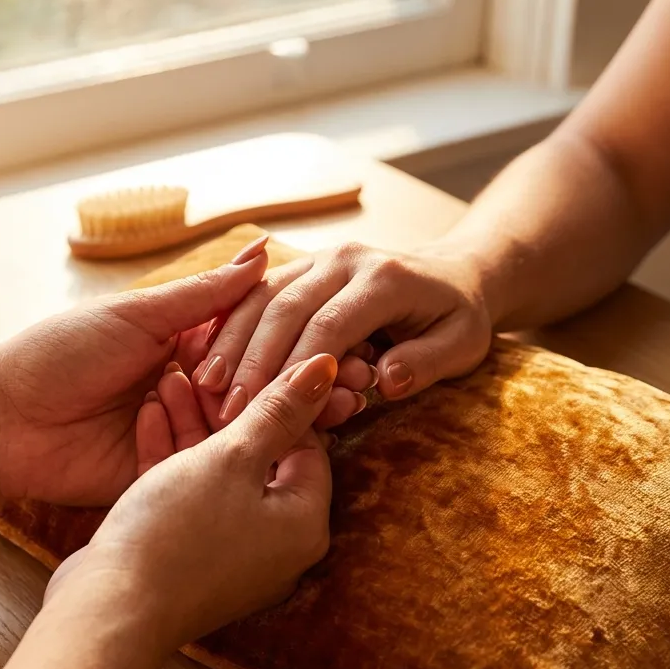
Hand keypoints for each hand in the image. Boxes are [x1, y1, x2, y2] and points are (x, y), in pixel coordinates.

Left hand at [0, 236, 269, 505]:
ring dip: (209, 408)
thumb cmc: (62, 353)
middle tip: (224, 373)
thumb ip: (205, 292)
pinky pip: (198, 464)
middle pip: (247, 386)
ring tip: (172, 393)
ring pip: (231, 428)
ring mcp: (179, 432)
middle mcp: (191, 387)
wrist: (6, 418)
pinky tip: (149, 420)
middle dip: (246, 380)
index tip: (274, 331)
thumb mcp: (138, 315)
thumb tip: (265, 250)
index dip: (263, 336)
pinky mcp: (164, 473)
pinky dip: (182, 441)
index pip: (247, 337)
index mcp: (186, 342)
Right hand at [45, 353, 337, 646]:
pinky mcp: (189, 559)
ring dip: (194, 426)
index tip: (245, 364)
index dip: (277, 399)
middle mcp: (277, 546)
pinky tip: (149, 413)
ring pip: (219, 475)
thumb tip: (328, 366)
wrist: (109, 611)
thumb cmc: (179, 533)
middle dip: (227, 409)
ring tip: (170, 378)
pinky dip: (172, 460)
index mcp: (304, 524)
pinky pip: (189, 499)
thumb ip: (279, 410)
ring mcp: (231, 556)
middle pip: (262, 458)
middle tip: (204, 368)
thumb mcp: (233, 458)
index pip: (309, 444)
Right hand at [196, 242, 492, 425]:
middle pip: (285, 307)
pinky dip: (230, 325)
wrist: (453, 274)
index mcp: (384, 278)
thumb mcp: (462, 344)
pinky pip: (258, 293)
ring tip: (206, 388)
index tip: (266, 410)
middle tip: (226, 408)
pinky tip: (209, 360)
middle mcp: (345, 259)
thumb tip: (385, 383)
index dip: (294, 369)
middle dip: (251, 360)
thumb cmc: (456, 318)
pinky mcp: (301, 267)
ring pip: (261, 296)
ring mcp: (319, 258)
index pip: (329, 325)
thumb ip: (426, 363)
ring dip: (230, 342)